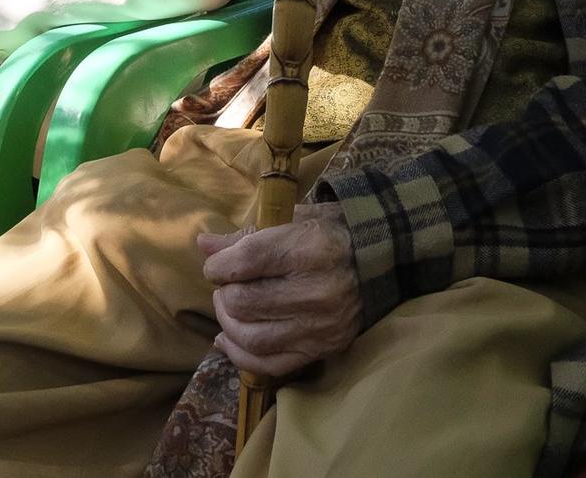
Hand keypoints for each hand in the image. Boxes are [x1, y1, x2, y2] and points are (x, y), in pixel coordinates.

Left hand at [198, 202, 361, 378]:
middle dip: (223, 293)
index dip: (218, 265)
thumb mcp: (294, 220)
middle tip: (226, 285)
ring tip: (229, 308)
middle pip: (243, 301)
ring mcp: (319, 326)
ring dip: (227, 324)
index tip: (216, 265)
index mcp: (308, 249)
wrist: (381, 261)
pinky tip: (228, 339)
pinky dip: (240, 355)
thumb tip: (203, 245)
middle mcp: (315, 292)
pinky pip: (269, 365)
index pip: (245, 261)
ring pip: (251, 337)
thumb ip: (247, 236)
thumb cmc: (332, 233)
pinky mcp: (321, 349)